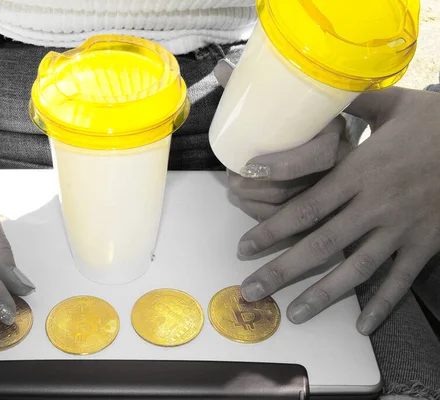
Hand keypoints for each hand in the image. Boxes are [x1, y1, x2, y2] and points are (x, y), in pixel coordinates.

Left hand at [214, 59, 351, 221]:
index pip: (317, 156)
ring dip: (255, 204)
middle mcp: (343, 170)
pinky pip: (296, 229)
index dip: (282, 165)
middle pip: (297, 191)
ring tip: (235, 191)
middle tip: (232, 180)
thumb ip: (259, 85)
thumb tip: (221, 68)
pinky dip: (265, 218)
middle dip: (256, 190)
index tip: (248, 165)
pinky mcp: (332, 217)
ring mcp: (339, 198)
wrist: (357, 146)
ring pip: (292, 213)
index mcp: (337, 134)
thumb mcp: (296, 99)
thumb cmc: (311, 120)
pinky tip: (249, 207)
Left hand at [237, 87, 439, 334]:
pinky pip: (401, 279)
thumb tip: (316, 94)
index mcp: (360, 172)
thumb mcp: (392, 104)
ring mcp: (401, 229)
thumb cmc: (438, 122)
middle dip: (281, 269)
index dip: (272, 228)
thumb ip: (350, 105)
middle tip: (251, 290)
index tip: (244, 244)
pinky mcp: (426, 243)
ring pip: (355, 269)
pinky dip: (382, 303)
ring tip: (293, 313)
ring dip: (322, 294)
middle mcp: (375, 205)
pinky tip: (362, 324)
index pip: (305, 206)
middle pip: (320, 244)